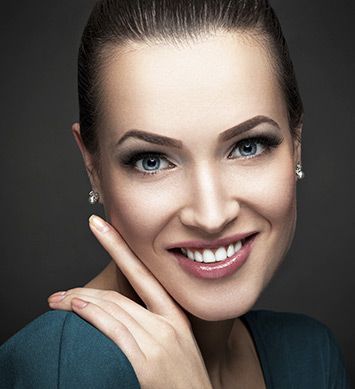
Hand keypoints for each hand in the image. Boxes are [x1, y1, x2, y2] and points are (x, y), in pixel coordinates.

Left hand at [48, 215, 211, 388]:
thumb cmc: (184, 380)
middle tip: (61, 294)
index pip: (141, 271)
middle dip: (85, 291)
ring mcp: (159, 342)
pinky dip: (94, 316)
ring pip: (113, 310)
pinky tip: (78, 308)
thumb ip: (153, 324)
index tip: (99, 224)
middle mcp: (168, 323)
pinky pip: (116, 332)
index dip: (118, 245)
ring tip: (60, 301)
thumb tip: (119, 312)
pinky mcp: (148, 364)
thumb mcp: (177, 344)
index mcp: (175, 314)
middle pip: (118, 297)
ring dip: (82, 302)